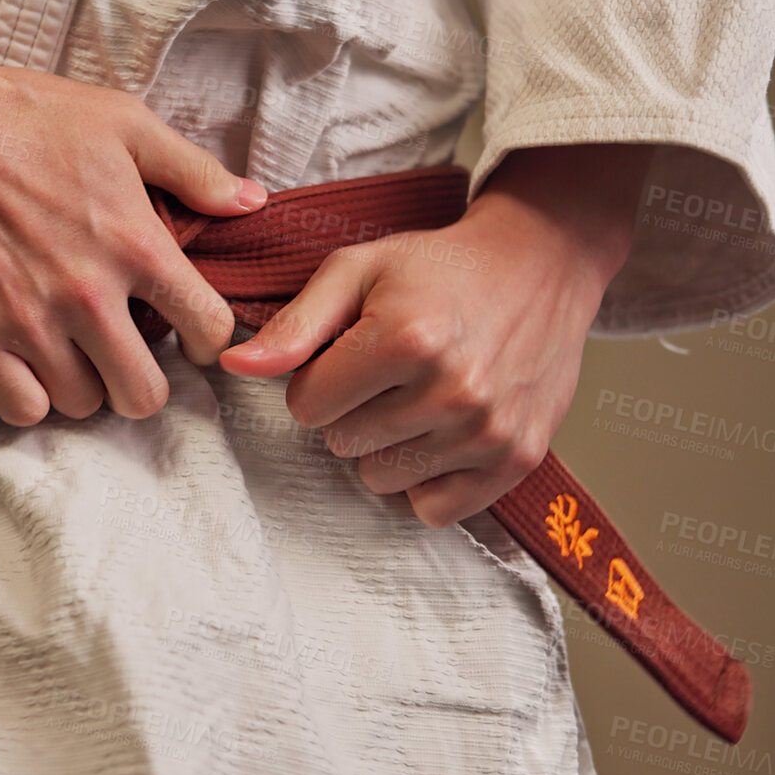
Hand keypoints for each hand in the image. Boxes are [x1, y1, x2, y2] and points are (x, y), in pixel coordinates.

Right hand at [0, 0, 266, 426]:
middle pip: (144, 393)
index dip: (209, 341)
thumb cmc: (26, 114)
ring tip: (73, 354)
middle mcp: (86, 294)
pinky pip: (21, 409)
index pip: (208, 329)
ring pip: (82, 405)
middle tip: (128, 358)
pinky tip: (28, 365)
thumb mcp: (124, 122)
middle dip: (145, 382)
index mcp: (135, 243)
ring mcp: (26, 322)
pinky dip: (29, 397)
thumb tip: (252, 204)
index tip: (191, 338)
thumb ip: (193, 170)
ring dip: (84, 386)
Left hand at [217, 145, 650, 525]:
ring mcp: (490, 429)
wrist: (540, 264)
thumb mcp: (355, 271)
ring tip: (418, 396)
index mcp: (406, 338)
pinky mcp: (519, 458)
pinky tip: (440, 432)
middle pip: (342, 445)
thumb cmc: (437, 268)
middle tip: (389, 372)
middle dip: (351, 411)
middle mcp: (453, 389)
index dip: (316, 380)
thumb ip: (293, 324)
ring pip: (382, 480)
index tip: (347, 355)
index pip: (306, 407)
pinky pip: (434, 510)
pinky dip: (428, 480)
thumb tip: (234, 365)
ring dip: (386, 446)